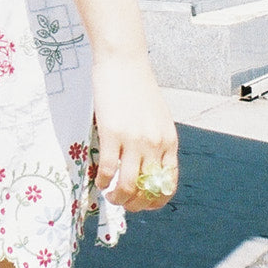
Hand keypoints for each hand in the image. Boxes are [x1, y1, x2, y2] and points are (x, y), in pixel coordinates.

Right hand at [91, 56, 177, 211]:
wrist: (124, 62)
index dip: (156, 202)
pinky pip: (108, 169)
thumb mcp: (158, 118)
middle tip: (123, 203)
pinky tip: (99, 180)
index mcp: (169, 142)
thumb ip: (156, 142)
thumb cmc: (138, 87)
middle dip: (135, 204)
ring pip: (128, 185)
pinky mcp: (112, 133)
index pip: (168, 184)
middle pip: (147, 190)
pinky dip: (103, 181)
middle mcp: (155, 145)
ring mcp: (134, 140)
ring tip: (110, 195)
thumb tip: (146, 167)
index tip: (144, 205)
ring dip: (118, 197)